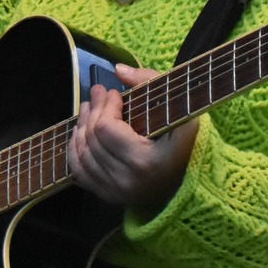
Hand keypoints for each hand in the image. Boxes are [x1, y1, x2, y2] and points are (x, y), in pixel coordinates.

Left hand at [67, 64, 198, 209]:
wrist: (192, 183)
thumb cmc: (187, 143)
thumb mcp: (180, 110)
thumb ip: (150, 82)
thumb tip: (118, 69)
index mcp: (145, 162)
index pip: (107, 129)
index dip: (105, 105)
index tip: (112, 92)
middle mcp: (127, 181)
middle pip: (93, 139)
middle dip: (92, 111)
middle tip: (96, 93)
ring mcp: (115, 192)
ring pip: (82, 155)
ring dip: (81, 127)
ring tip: (88, 108)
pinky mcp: (109, 197)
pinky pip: (80, 173)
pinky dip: (75, 151)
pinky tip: (80, 133)